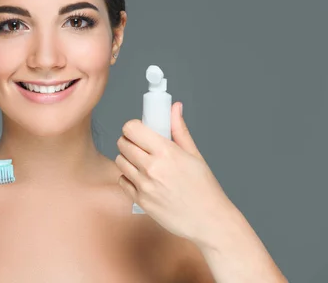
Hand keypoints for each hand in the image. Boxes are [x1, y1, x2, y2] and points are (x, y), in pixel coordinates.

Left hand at [115, 102, 234, 242]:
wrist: (209, 221)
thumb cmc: (204, 188)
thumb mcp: (194, 155)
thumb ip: (179, 129)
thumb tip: (174, 108)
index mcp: (166, 152)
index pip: (132, 128)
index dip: (133, 127)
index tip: (139, 131)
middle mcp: (152, 167)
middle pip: (122, 143)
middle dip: (129, 141)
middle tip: (140, 146)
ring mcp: (144, 185)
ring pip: (119, 161)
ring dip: (127, 159)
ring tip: (141, 162)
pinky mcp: (140, 200)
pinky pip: (122, 180)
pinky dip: (128, 178)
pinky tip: (142, 179)